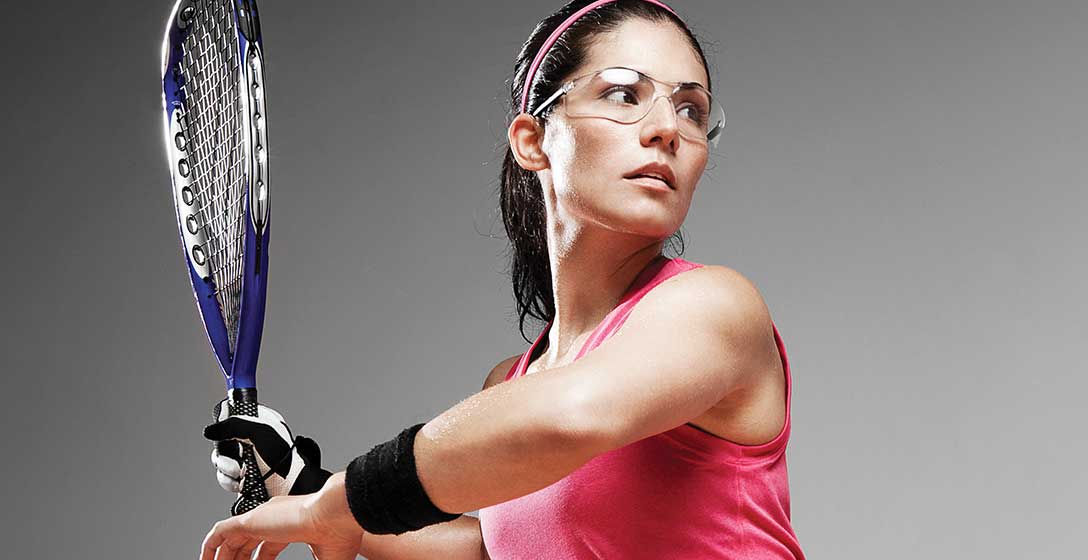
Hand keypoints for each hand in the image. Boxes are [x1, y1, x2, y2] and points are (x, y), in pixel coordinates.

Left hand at [199, 472, 364, 559]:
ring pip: (231, 538)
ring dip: (223, 558)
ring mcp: (262, 518)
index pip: (268, 546)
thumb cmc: (340, 535)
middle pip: (247, 543)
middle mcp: (276, 519)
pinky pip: (219, 533)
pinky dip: (210, 547)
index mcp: (294, 526)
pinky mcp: (250, 519)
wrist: (338, 515)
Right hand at [204, 398, 331, 498]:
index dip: (226, 422)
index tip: (226, 431)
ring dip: (227, 468)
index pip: (234, 414)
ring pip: (221, 460)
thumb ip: (234, 425)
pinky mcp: (243, 479)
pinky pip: (225, 478)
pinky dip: (229, 481)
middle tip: (238, 457)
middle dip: (225, 451)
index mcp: (260, 423)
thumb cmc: (284, 459)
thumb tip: (208, 431)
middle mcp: (252, 440)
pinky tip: (241, 483)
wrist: (293, 489)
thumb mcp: (260, 432)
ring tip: (242, 472)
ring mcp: (247, 460)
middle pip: (222, 440)